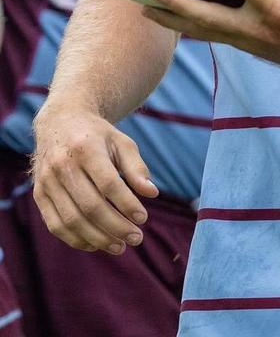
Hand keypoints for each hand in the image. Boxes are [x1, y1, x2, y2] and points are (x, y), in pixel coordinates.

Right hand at [32, 104, 158, 254]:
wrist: (60, 121)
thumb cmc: (98, 135)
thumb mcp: (121, 142)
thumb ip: (136, 167)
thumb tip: (152, 193)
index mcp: (86, 147)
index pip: (108, 184)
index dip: (126, 204)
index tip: (143, 218)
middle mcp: (62, 164)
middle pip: (90, 205)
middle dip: (115, 227)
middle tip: (136, 238)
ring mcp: (47, 181)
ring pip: (72, 220)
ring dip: (98, 238)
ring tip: (120, 246)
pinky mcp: (39, 194)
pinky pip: (56, 225)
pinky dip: (76, 239)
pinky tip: (96, 244)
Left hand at [145, 0, 279, 77]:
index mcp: (276, 11)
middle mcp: (255, 28)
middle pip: (211, 18)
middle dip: (182, 6)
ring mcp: (245, 39)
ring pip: (203, 30)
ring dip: (174, 20)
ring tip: (145, 8)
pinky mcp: (241, 44)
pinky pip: (208, 34)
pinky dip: (186, 26)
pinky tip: (166, 18)